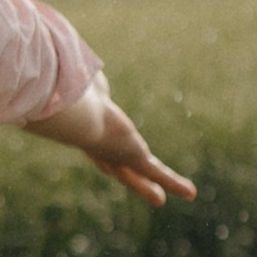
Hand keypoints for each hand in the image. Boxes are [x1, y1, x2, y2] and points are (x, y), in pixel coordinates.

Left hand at [28, 79, 196, 207]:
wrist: (71, 110)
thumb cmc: (67, 89)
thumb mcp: (80, 78)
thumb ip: (83, 73)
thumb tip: (76, 57)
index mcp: (85, 126)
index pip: (96, 141)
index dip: (105, 150)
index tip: (110, 160)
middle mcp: (98, 145)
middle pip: (114, 166)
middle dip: (127, 177)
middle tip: (137, 189)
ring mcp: (116, 155)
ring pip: (137, 175)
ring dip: (149, 187)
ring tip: (163, 199)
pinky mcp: (134, 158)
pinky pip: (157, 173)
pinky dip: (174, 184)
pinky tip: (189, 193)